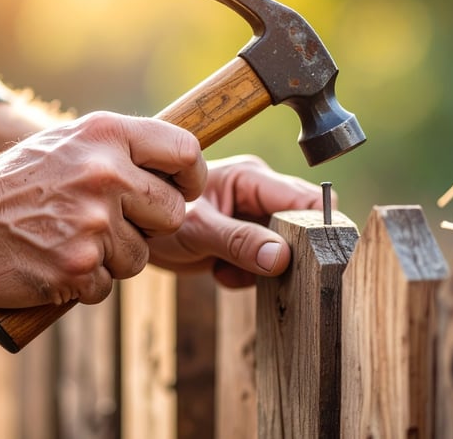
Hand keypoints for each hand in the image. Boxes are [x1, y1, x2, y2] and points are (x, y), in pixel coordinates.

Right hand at [0, 112, 206, 306]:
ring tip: (72, 239)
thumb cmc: (19, 183)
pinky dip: (86, 281)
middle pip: (174, 213)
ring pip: (141, 257)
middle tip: (115, 223)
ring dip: (114, 257)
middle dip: (152, 226)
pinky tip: (56, 260)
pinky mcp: (80, 265)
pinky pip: (109, 285)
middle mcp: (106, 174)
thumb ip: (122, 150)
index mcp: (106, 135)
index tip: (186, 190)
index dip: (193, 176)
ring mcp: (94, 222)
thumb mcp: (69, 143)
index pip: (185, 149)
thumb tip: (177, 167)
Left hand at [147, 155, 331, 286]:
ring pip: (287, 249)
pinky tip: (221, 271)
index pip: (305, 200)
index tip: (311, 258)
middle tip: (260, 268)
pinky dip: (248, 275)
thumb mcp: (197, 230)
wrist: (135, 231)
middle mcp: (259, 194)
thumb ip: (239, 242)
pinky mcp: (248, 239)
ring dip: (263, 268)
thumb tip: (282, 257)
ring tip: (227, 267)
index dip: (316, 228)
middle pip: (302, 225)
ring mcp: (254, 218)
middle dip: (288, 253)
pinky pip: (267, 264)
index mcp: (251, 178)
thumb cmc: (158, 218)